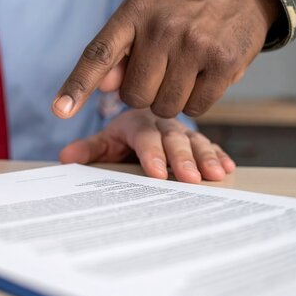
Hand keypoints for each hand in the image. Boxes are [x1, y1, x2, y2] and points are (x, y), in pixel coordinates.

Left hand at [53, 0, 280, 118]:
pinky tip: (202, 77)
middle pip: (134, 96)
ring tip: (183, 72)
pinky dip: (195, 102)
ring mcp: (195, 44)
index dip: (77, 85)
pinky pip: (196, 109)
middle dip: (144, 93)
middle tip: (161, 70)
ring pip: (164, 108)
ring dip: (170, 101)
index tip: (60, 110)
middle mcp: (163, 27)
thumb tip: (102, 86)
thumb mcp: (143, 21)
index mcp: (134, 13)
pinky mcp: (224, 62)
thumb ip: (118, 54)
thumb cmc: (180, 14)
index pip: (99, 54)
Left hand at [59, 109, 234, 182]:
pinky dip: (220, 155)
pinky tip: (228, 167)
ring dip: (207, 158)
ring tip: (216, 174)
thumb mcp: (106, 140)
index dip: (152, 154)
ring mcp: (183, 132)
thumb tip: (66, 159)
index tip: (156, 172)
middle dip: (183, 159)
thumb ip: (90, 149)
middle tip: (191, 179)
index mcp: (139, 123)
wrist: (145, 117)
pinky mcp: (198, 139)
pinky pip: (211, 145)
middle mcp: (163, 125)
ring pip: (196, 142)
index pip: (146, 138)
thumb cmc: (124, 135)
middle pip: (174, 140)